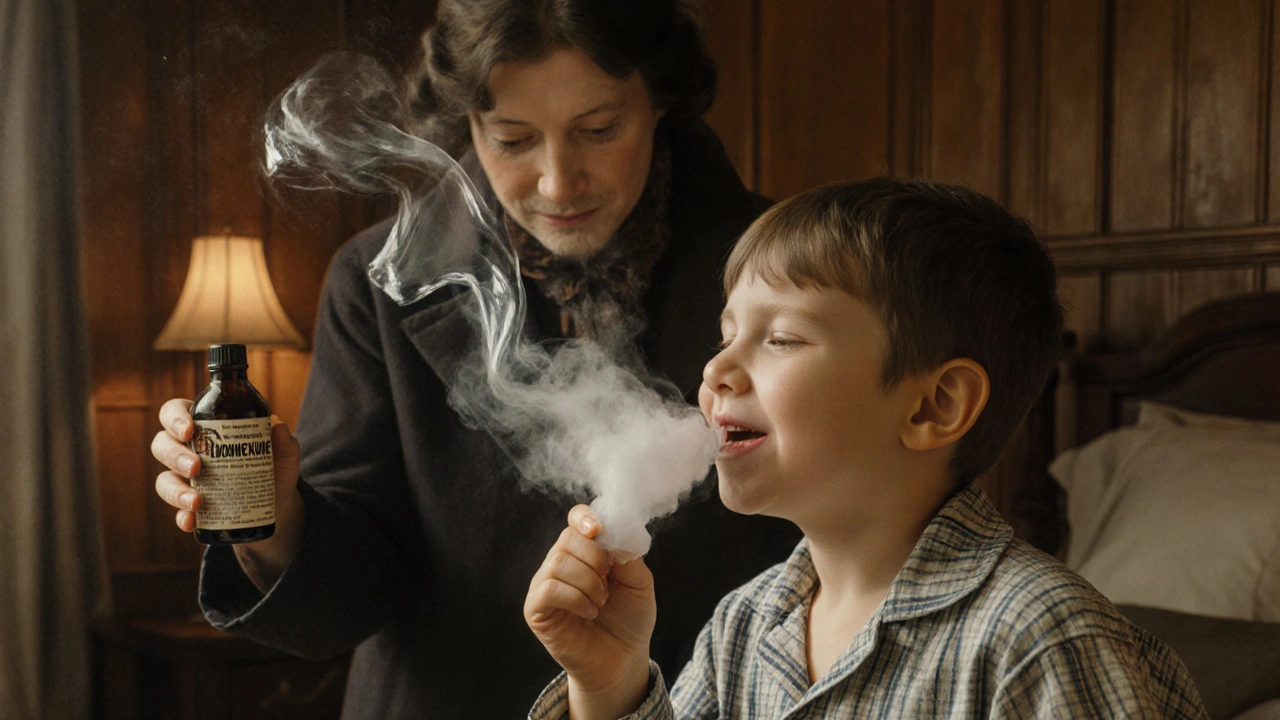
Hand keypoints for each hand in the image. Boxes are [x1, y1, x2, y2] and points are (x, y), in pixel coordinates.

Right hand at [151, 398, 305, 589]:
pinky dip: (181, 517)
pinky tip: (191, 521)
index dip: (174, 418)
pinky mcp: (190, 507)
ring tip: (196, 501)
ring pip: (163, 480)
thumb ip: (283, 441)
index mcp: (206, 427)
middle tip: (196, 467)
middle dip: (174, 456)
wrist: (277, 506)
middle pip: (162, 445)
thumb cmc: (274, 468)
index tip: (189, 430)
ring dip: (175, 490)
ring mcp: (186, 480)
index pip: (175, 412)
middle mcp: (189, 451)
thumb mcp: (283, 454)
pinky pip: (176, 512)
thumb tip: (278, 426)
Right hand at [525, 506, 654, 719]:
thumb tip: (612, 533)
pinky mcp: (536, 609)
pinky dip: (574, 597)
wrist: (622, 660)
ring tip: (600, 602)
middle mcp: (560, 562)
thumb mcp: (639, 582)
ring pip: (558, 563)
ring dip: (588, 582)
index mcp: (585, 550)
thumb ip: (628, 554)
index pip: (576, 519)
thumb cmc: (629, 619)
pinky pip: (549, 589)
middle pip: (568, 538)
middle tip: (609, 581)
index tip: (598, 530)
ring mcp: (545, 585)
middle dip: (595, 557)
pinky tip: (589, 611)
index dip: (585, 518)